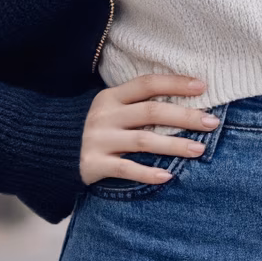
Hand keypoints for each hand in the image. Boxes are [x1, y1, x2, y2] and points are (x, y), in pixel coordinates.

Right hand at [80, 73, 218, 186]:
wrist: (49, 149)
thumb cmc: (94, 127)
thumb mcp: (111, 108)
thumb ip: (138, 104)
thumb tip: (187, 100)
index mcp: (111, 96)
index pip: (147, 84)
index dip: (176, 83)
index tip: (203, 87)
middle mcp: (104, 115)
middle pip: (151, 112)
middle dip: (185, 116)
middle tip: (212, 122)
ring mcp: (98, 140)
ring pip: (143, 141)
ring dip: (174, 146)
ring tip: (199, 149)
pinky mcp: (93, 164)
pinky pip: (125, 169)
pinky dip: (148, 173)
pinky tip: (168, 176)